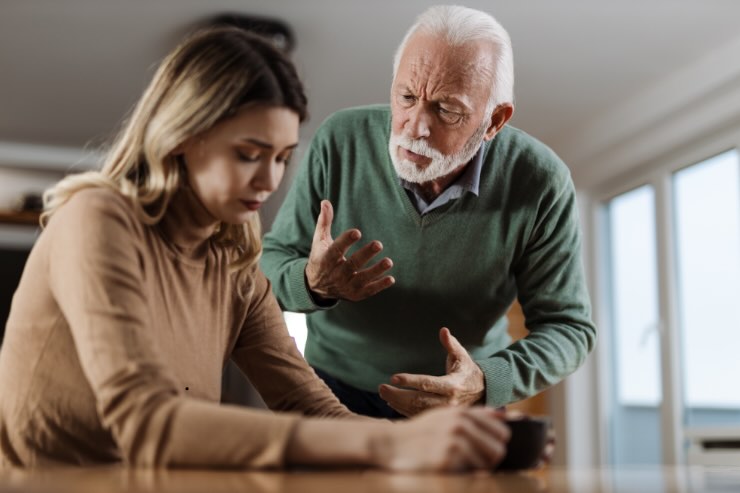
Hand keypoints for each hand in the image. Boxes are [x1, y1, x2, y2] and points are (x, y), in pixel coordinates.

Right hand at [305, 200, 394, 301]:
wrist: (316, 287)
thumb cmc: (321, 257)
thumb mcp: (319, 240)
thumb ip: (324, 222)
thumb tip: (326, 201)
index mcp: (326, 259)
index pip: (336, 250)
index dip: (346, 241)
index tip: (357, 232)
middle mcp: (336, 274)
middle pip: (352, 264)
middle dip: (365, 255)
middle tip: (378, 244)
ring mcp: (346, 286)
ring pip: (362, 279)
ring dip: (376, 271)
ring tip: (389, 261)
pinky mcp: (355, 294)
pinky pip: (368, 291)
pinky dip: (379, 286)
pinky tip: (391, 278)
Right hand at [371, 406, 509, 471]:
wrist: (392, 443)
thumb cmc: (422, 431)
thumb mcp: (447, 415)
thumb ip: (476, 414)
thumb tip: (506, 415)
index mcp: (463, 413)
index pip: (502, 431)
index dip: (497, 443)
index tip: (487, 449)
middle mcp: (461, 424)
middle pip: (499, 449)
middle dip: (491, 459)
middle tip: (474, 462)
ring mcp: (454, 442)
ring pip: (487, 464)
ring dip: (478, 469)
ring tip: (460, 465)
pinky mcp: (446, 460)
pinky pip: (470, 474)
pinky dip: (463, 475)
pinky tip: (449, 469)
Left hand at [379, 327, 484, 416]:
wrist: (482, 392)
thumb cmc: (468, 371)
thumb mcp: (462, 356)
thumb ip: (451, 344)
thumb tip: (443, 330)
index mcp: (452, 385)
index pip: (427, 383)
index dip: (410, 381)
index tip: (393, 377)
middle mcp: (448, 401)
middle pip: (418, 400)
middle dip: (397, 395)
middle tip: (381, 388)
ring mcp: (443, 412)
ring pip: (416, 411)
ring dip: (397, 403)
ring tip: (383, 394)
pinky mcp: (439, 417)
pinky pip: (418, 416)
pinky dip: (403, 411)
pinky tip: (392, 403)